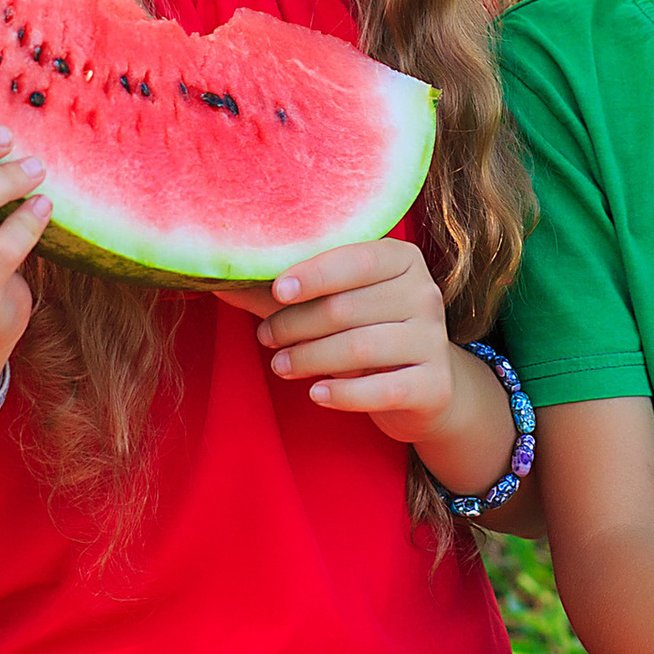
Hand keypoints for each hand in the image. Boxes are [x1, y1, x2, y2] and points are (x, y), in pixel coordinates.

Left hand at [246, 238, 453, 441]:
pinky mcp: (435, 385)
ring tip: (280, 365)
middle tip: (266, 337)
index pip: (355, 260)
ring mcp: (434, 340)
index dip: (313, 274)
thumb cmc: (366, 334)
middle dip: (296, 324)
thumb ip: (286, 294)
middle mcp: (424, 294)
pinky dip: (342, 394)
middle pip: (347, 308)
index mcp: (403, 260)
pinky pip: (382, 390)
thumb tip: (218, 282)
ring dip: (309, 358)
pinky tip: (315, 394)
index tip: (276, 291)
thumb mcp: (336, 305)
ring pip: (359, 349)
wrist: (424, 390)